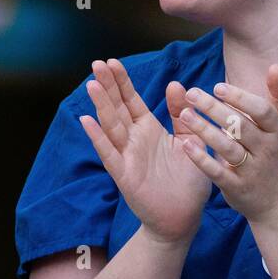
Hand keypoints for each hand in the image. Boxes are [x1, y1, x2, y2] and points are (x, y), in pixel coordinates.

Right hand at [79, 58, 210, 244]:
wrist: (184, 216)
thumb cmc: (188, 181)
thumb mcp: (190, 140)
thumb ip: (182, 114)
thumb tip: (175, 84)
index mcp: (148, 130)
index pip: (131, 100)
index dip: (121, 81)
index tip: (111, 62)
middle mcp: (134, 140)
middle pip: (117, 108)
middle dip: (107, 86)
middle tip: (96, 64)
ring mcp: (126, 156)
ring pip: (111, 126)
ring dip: (101, 106)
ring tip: (91, 85)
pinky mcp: (124, 175)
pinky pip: (109, 154)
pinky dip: (98, 138)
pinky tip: (87, 122)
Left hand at [175, 65, 277, 222]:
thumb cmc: (276, 154)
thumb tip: (275, 66)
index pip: (261, 111)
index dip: (240, 98)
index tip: (217, 87)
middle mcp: (267, 150)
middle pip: (241, 126)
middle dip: (215, 109)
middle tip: (192, 94)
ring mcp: (252, 170)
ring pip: (228, 148)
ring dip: (205, 130)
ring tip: (185, 114)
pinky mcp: (237, 187)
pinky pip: (218, 172)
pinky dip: (202, 159)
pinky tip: (186, 145)